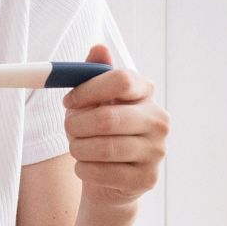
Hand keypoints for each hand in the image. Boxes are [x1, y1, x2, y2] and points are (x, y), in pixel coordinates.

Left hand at [61, 44, 169, 209]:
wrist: (108, 176)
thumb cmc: (97, 130)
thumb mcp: (92, 98)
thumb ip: (93, 73)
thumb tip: (99, 48)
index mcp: (146, 92)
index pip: (121, 80)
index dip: (87, 90)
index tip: (68, 100)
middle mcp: (157, 119)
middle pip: (108, 118)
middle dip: (77, 125)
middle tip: (69, 129)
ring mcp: (157, 150)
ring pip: (103, 148)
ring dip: (78, 149)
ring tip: (77, 148)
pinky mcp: (148, 178)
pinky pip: (103, 173)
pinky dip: (84, 170)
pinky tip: (87, 167)